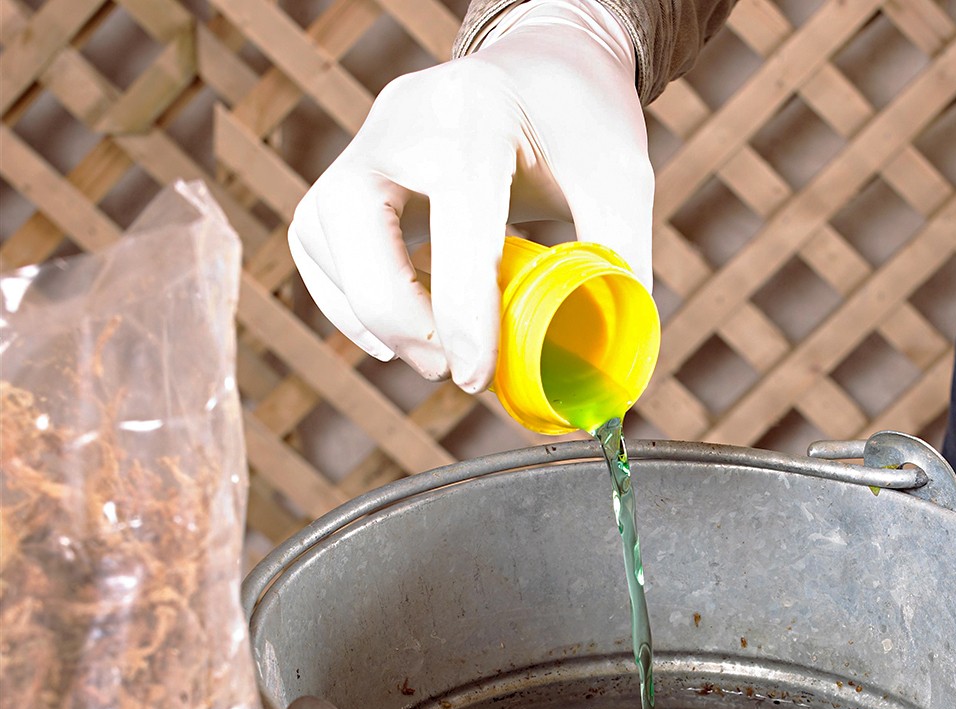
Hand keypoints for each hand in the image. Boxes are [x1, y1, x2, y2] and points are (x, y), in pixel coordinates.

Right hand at [288, 0, 653, 393]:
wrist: (540, 68)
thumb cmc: (582, 123)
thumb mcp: (622, 181)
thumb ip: (619, 262)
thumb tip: (614, 366)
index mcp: (478, 113)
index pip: (454, 214)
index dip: (461, 310)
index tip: (477, 377)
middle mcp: (405, 117)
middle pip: (353, 217)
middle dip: (396, 313)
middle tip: (449, 370)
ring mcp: (367, 139)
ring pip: (322, 232)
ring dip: (367, 311)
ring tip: (431, 354)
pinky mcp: (349, 169)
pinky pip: (317, 241)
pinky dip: (345, 299)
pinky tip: (395, 334)